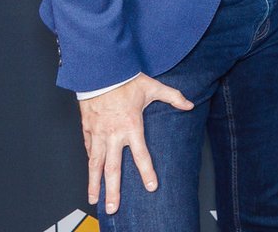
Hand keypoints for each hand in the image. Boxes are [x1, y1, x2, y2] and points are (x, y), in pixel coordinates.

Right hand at [79, 74, 193, 213]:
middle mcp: (113, 134)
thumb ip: (173, 97)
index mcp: (131, 126)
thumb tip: (190, 104)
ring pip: (94, 164)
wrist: (101, 70)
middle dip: (112, 190)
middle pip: (112, 168)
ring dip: (94, 183)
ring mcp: (98, 133)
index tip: (150, 187)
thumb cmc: (126, 78)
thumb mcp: (153, 87)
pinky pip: (87, 149)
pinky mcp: (87, 128)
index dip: (147, 172)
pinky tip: (90, 172)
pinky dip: (89, 161)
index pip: (141, 155)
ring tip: (94, 199)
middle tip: (112, 208)